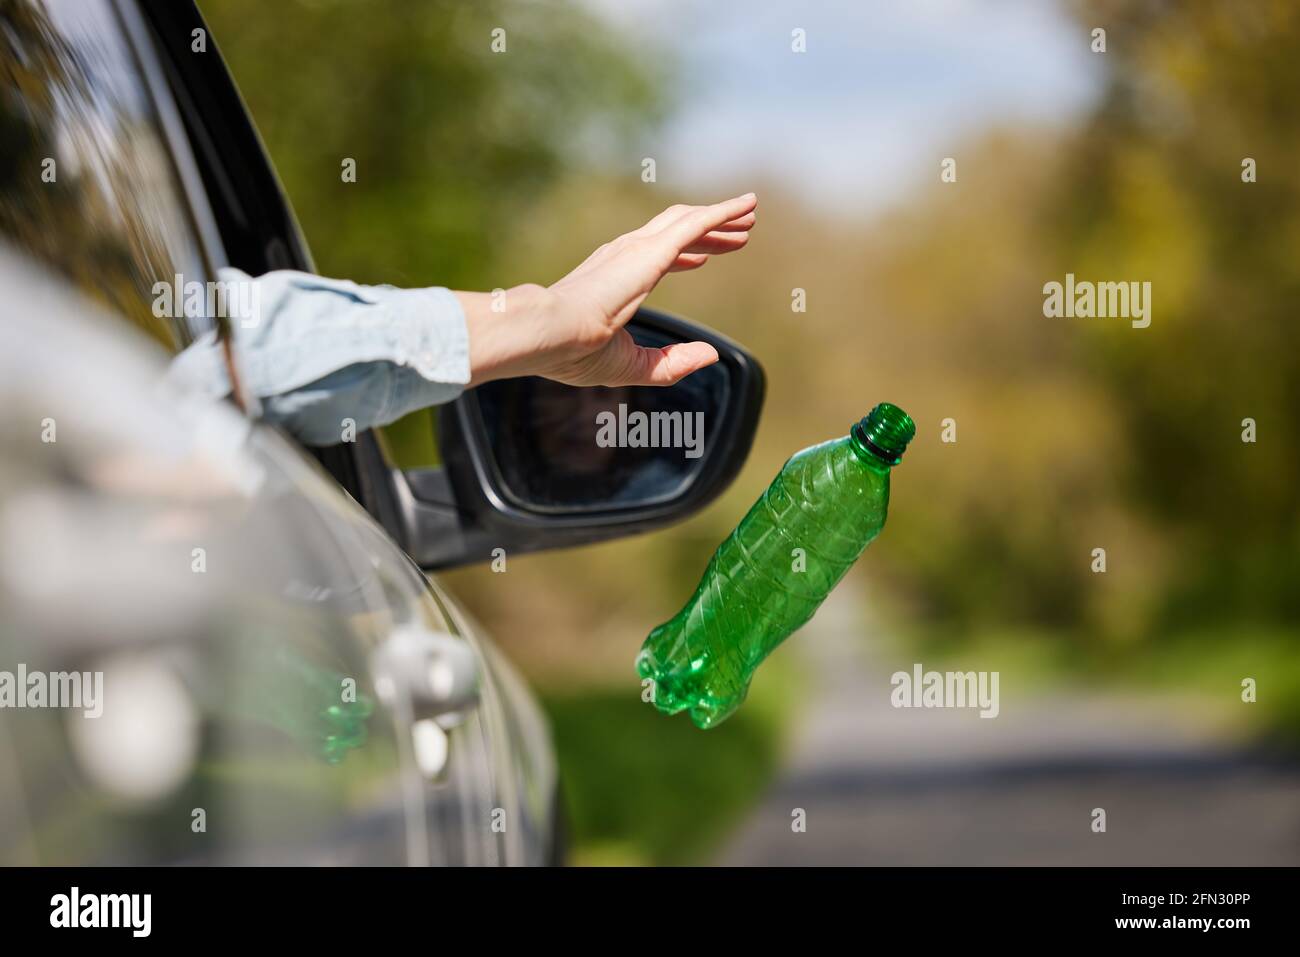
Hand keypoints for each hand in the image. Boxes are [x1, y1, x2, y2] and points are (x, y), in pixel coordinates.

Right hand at [460, 193, 756, 386]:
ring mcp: (637, 249)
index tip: (704, 258)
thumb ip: (672, 362)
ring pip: (689, 221)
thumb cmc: (575, 353)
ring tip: (749, 215)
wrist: (550, 335)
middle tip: (739, 233)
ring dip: (722, 217)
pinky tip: (746, 207)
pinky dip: (723, 212)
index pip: (656, 258)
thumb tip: (710, 355)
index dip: (685, 255)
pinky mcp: (651, 250)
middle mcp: (625, 255)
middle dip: (710, 231)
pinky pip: (696, 222)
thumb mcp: (633, 365)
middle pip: (677, 232)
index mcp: (614, 279)